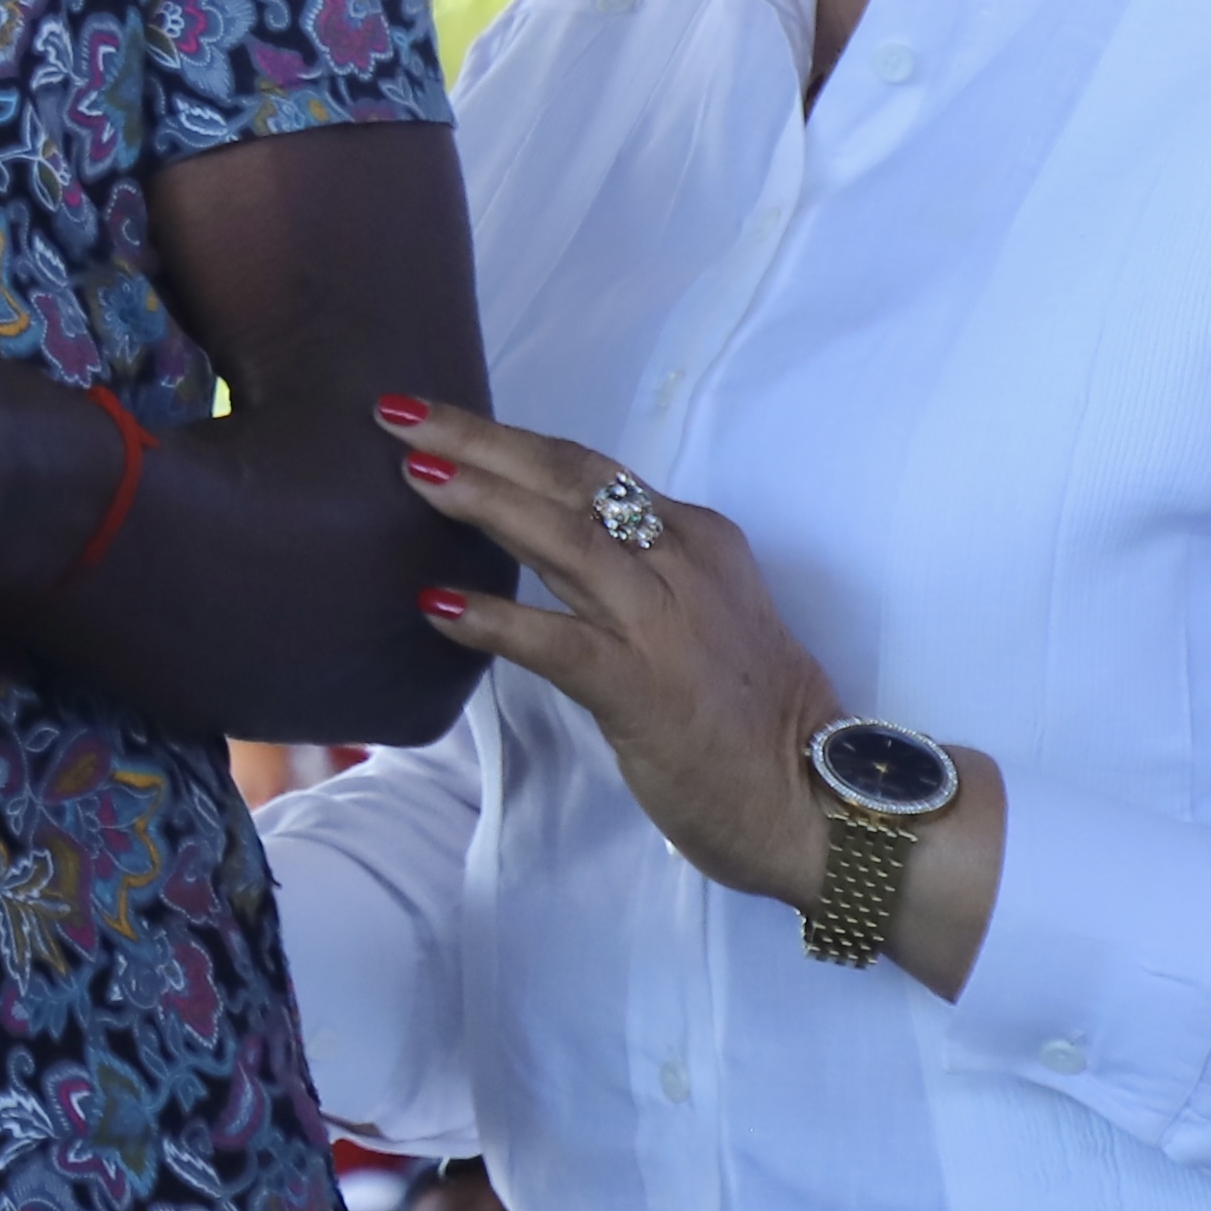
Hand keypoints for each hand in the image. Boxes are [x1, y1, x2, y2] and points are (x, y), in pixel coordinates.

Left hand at [379, 399, 836, 897]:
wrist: (814, 801)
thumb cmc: (747, 714)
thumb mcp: (696, 611)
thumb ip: (627, 567)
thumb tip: (531, 532)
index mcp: (695, 538)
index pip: (587, 471)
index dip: (508, 438)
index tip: (435, 415)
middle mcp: (683, 563)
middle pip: (568, 481)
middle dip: (480, 439)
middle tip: (397, 409)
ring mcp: (664, 625)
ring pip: (566, 540)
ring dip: (484, 501)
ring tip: (411, 472)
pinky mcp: (644, 689)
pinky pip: (559, 644)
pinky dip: (496, 620)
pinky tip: (436, 606)